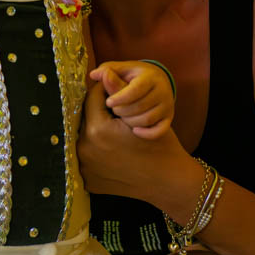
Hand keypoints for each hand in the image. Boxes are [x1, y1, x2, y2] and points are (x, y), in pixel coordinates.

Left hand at [78, 81, 190, 206]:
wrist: (169, 182)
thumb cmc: (160, 145)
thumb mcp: (140, 114)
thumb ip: (118, 92)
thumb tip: (102, 72)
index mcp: (96, 131)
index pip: (92, 99)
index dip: (105, 92)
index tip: (116, 93)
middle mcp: (85, 150)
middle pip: (86, 119)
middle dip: (99, 113)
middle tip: (116, 114)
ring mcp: (85, 168)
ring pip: (86, 138)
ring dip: (96, 131)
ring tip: (114, 131)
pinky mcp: (88, 181)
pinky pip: (88, 158)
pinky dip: (98, 152)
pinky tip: (113, 151)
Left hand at [89, 60, 174, 137]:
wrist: (160, 82)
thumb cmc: (137, 76)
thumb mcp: (124, 69)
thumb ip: (109, 71)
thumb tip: (93, 75)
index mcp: (151, 77)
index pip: (136, 90)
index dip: (120, 97)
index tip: (108, 102)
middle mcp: (163, 91)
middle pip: (139, 106)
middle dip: (122, 110)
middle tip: (114, 109)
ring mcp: (167, 106)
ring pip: (147, 119)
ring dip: (130, 121)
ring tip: (121, 117)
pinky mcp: (168, 118)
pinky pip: (159, 131)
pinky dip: (147, 133)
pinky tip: (135, 131)